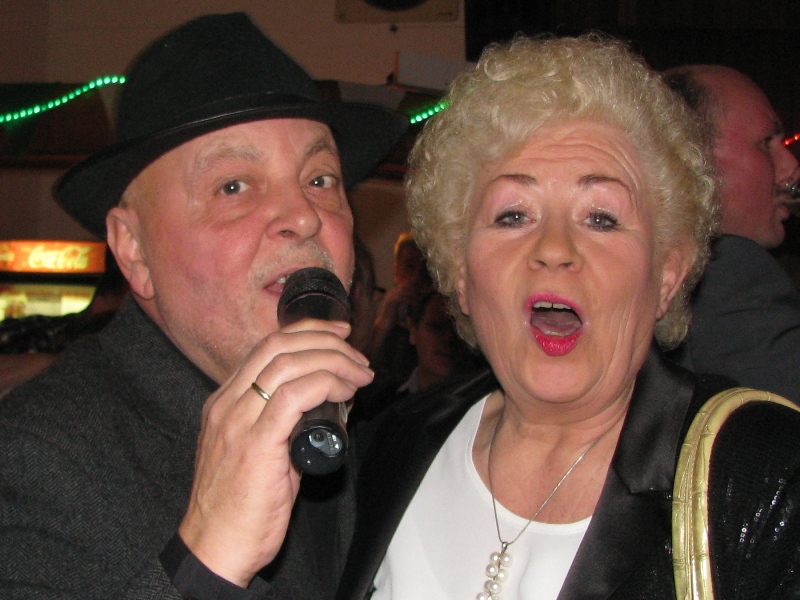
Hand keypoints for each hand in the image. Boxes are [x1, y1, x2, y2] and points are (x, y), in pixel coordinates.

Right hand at [177, 319, 372, 586]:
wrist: (215, 548)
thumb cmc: (241, 507)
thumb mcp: (261, 452)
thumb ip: (288, 424)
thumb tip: (332, 402)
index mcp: (224, 402)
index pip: (266, 346)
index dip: (307, 332)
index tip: (339, 334)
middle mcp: (226, 404)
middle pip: (277, 345)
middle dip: (325, 339)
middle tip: (357, 354)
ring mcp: (237, 421)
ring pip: (288, 363)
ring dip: (334, 361)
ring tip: (360, 374)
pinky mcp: (255, 443)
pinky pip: (295, 395)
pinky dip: (327, 383)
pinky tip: (346, 390)